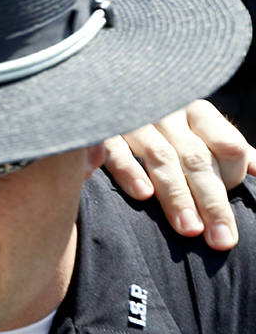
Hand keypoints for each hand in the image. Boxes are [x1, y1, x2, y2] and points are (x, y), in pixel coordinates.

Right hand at [104, 100, 255, 249]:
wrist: (109, 95)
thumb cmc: (162, 128)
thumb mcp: (198, 131)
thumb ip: (225, 149)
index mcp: (198, 112)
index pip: (228, 145)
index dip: (233, 178)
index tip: (229, 214)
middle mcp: (168, 113)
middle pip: (196, 158)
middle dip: (211, 201)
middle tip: (220, 238)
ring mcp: (133, 119)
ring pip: (160, 158)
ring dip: (175, 196)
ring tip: (188, 229)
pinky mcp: (100, 130)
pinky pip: (114, 149)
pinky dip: (128, 170)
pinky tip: (142, 194)